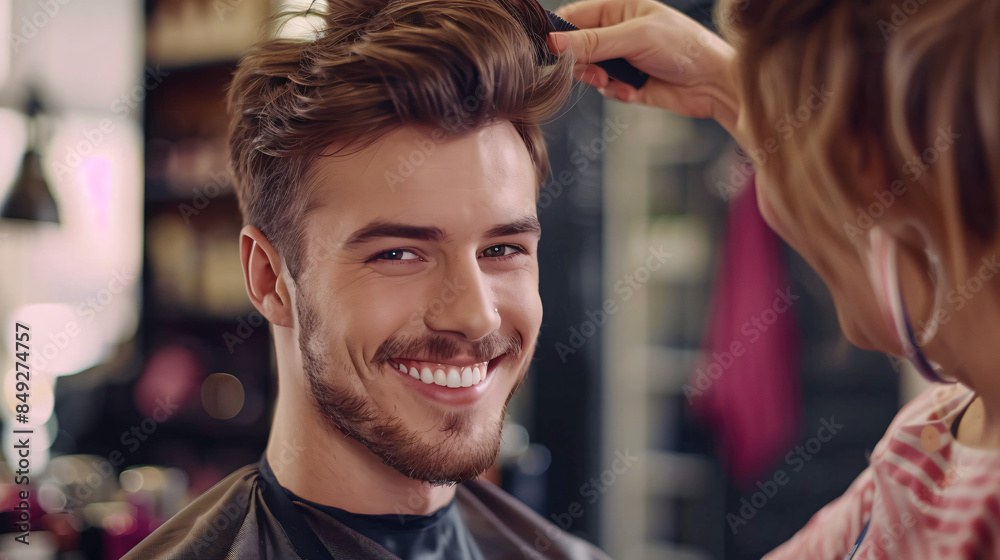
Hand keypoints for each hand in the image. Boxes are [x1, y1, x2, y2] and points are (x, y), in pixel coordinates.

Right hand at [547, 0, 742, 142]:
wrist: (713, 83)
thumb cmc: (684, 47)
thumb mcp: (635, 37)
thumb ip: (593, 41)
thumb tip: (553, 42)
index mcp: (616, 8)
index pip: (572, 17)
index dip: (559, 34)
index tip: (552, 51)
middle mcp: (615, 31)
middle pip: (575, 47)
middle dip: (582, 63)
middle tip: (596, 72)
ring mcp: (621, 57)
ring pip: (588, 71)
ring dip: (601, 80)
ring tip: (623, 81)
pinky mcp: (627, 82)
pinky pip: (606, 89)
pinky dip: (617, 92)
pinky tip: (637, 90)